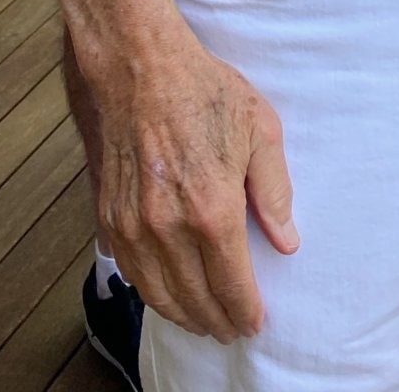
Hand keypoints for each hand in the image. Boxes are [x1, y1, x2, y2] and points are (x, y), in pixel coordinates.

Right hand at [92, 14, 297, 339]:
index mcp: (213, 208)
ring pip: (159, 294)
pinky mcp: (110, 217)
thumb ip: (275, 191)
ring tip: (203, 321)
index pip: (231, 283)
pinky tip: (168, 293)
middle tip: (231, 329)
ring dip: (183, 315)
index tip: (254, 323)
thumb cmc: (205, 92)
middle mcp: (169, 227)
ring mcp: (135, 225)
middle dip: (216, 320)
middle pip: (194, 298)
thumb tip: (287, 241)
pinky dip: (152, 293)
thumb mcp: (260, 130)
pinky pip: (132, 272)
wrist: (141, 69)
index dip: (245, 310)